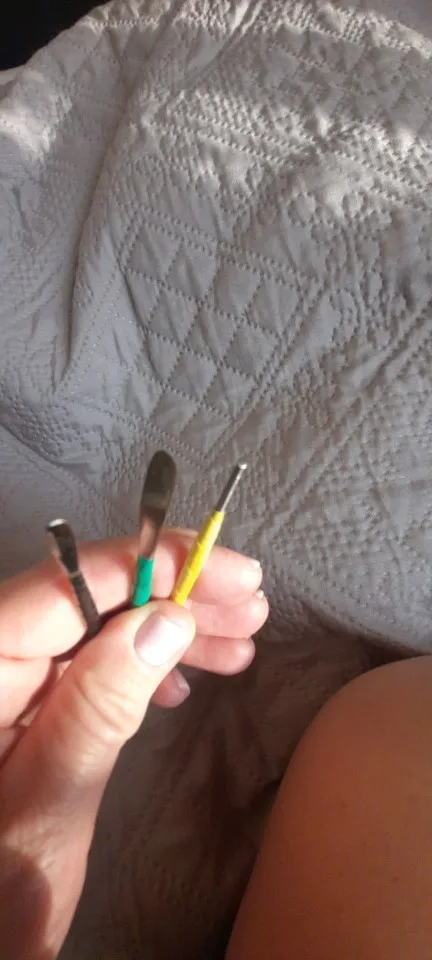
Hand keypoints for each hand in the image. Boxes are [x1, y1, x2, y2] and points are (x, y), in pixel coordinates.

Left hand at [0, 530, 266, 958]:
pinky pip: (88, 664)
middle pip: (86, 598)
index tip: (227, 570)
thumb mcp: (53, 797)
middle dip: (171, 595)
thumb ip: (100, 703)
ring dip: (169, 629)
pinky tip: (185, 679)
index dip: (153, 565)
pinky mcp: (26, 707)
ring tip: (239, 639)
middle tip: (250, 604)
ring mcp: (7, 680)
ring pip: (94, 627)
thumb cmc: (2, 887)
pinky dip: (142, 666)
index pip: (68, 585)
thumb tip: (166, 617)